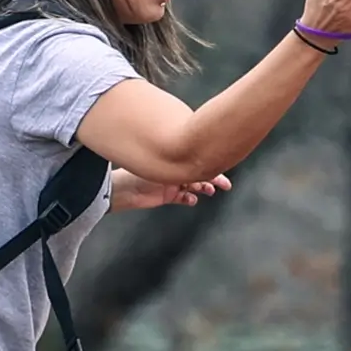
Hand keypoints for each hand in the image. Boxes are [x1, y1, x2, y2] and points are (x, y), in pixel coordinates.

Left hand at [107, 166, 230, 210]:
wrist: (125, 190)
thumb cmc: (138, 173)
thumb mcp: (161, 165)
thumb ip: (177, 161)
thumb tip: (192, 150)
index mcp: (173, 158)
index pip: (196, 159)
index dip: (209, 162)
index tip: (223, 164)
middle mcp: (174, 168)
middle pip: (198, 172)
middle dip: (213, 178)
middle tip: (225, 184)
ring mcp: (172, 182)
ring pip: (194, 185)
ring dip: (203, 188)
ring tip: (210, 191)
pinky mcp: (168, 195)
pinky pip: (184, 198)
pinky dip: (190, 199)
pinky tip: (192, 200)